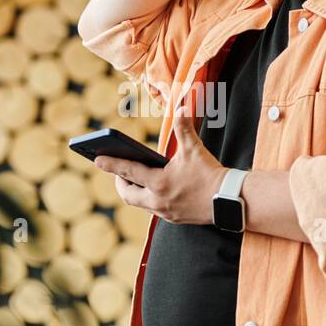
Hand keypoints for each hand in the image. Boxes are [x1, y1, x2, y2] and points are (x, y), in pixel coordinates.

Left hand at [93, 101, 225, 224]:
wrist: (229, 200)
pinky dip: (148, 198)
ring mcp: (165, 212)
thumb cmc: (211, 174)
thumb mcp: (195, 149)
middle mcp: (157, 201)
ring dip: (134, 191)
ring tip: (132, 178)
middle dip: (120, 182)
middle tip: (118, 171)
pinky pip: (153, 209)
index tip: (96, 160)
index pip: (127, 172)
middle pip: (127, 194)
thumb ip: (184, 128)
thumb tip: (181, 107)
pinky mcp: (174, 218)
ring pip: (139, 203)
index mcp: (159, 183)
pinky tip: (153, 189)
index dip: (110, 164)